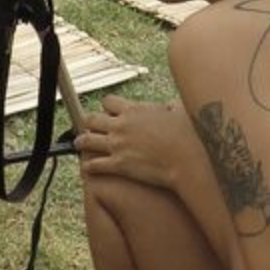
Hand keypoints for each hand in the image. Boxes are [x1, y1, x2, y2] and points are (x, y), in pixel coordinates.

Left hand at [73, 94, 195, 187]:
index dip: (107, 107)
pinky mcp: (118, 165)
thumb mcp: (180, 111)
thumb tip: (173, 105)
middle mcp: (121, 125)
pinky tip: (89, 168)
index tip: (109, 112)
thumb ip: (171, 105)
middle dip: (91, 123)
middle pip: (92, 119)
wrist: (189, 160)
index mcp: (135, 110)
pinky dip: (89, 166)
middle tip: (92, 128)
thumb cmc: (189, 135)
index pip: (108, 101)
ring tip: (80, 144)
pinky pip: (93, 165)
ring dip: (82, 142)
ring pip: (86, 140)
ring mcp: (117, 145)